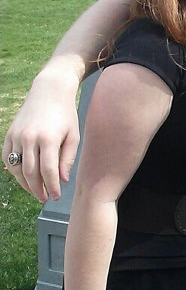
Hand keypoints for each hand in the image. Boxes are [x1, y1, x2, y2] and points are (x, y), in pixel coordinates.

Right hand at [3, 67, 81, 201]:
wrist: (49, 92)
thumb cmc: (66, 114)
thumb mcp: (73, 135)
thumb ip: (67, 159)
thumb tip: (62, 180)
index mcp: (48, 139)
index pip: (48, 171)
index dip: (51, 187)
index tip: (55, 196)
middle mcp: (29, 139)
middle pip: (30, 173)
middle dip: (37, 189)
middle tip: (45, 198)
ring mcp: (16, 137)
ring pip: (16, 168)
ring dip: (25, 183)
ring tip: (36, 191)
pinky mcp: (9, 135)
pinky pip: (7, 159)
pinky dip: (14, 171)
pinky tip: (24, 178)